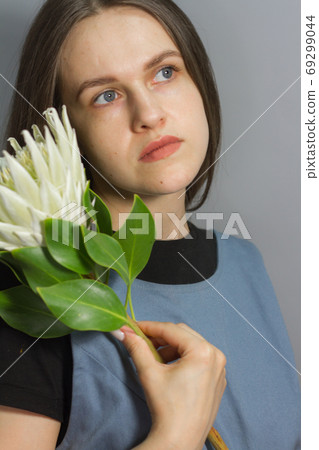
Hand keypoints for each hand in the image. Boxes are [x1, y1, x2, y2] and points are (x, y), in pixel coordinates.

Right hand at [120, 321, 226, 449]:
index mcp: (203, 351)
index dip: (149, 327)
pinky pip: (199, 358)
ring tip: (153, 358)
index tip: (133, 326)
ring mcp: (219, 368)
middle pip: (183, 335)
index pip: (171, 330)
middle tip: (141, 341)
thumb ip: (137, 347)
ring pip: (190, 345)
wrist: (180, 440)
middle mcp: (216, 355)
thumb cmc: (167, 407)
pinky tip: (168, 368)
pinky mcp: (218, 378)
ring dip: (170, 348)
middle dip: (160, 337)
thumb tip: (123, 331)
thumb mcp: (149, 372)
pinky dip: (182, 358)